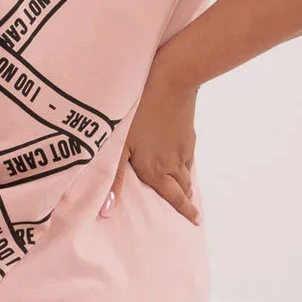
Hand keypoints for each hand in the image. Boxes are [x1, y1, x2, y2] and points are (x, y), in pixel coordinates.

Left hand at [111, 62, 200, 223]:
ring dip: (186, 184)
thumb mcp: (120, 146)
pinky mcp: (188, 132)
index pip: (173, 198)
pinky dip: (186, 165)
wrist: (172, 80)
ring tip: (185, 190)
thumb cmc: (139, 113)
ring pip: (186, 172)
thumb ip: (113, 179)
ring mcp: (183, 147)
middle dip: (186, 201)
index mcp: (156, 170)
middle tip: (191, 210)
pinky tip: (182, 161)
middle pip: (182, 188)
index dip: (184, 211)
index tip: (196, 221)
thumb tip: (106, 212)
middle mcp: (173, 163)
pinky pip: (188, 156)